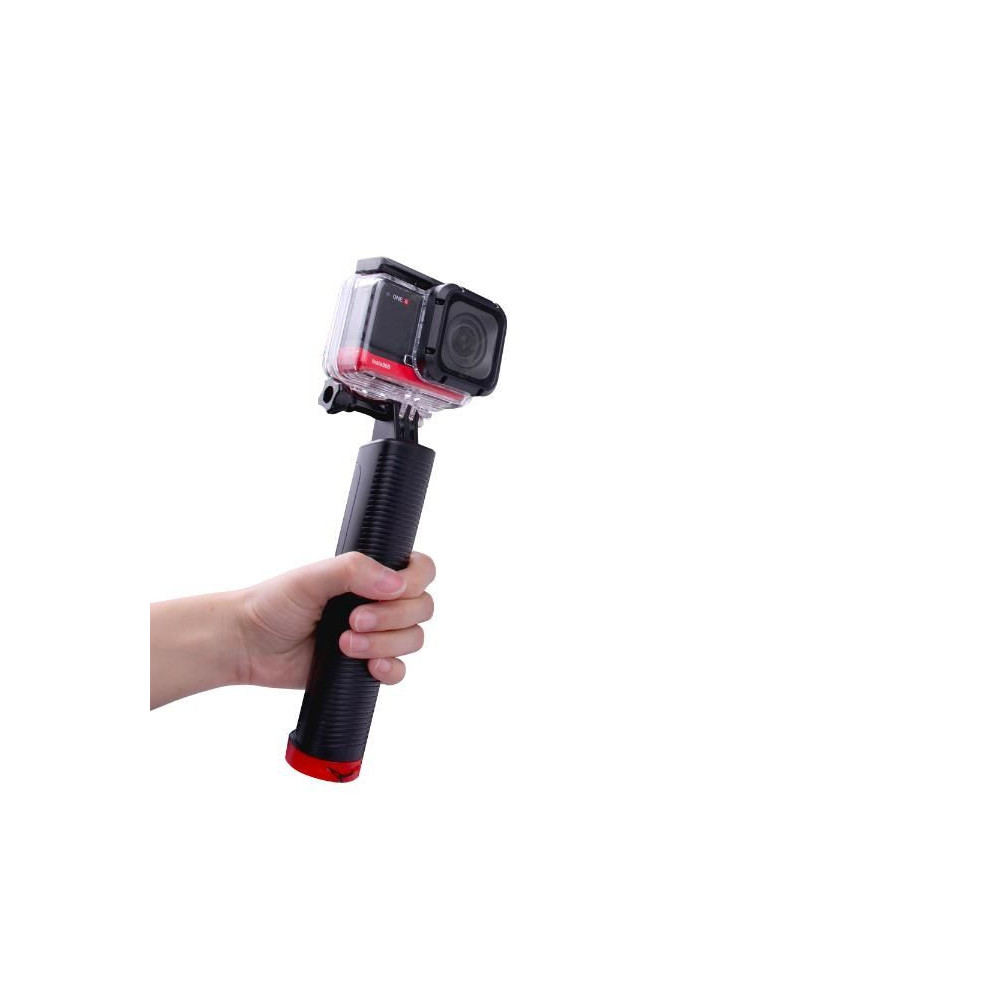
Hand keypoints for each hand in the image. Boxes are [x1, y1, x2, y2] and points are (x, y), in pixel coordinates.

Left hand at [235, 551, 435, 688]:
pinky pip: (399, 671)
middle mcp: (379, 603)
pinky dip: (390, 670)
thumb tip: (396, 584)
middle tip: (354, 620)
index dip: (414, 581)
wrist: (247, 644)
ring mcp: (376, 636)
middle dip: (393, 617)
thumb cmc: (273, 603)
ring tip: (345, 644)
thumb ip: (353, 570)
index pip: (421, 571)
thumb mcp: (311, 577)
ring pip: (413, 640)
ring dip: (386, 643)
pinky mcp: (365, 667)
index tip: (389, 590)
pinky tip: (368, 667)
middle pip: (422, 608)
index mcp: (371, 574)